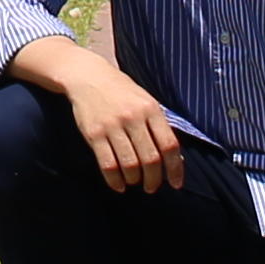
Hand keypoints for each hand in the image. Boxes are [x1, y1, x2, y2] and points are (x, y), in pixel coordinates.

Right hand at [63, 62, 182, 193]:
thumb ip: (159, 127)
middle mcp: (133, 117)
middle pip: (150, 159)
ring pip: (129, 164)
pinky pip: (107, 164)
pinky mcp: (94, 133)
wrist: (88, 76)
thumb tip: (176, 160)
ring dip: (134, 180)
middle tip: (151, 187)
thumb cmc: (122, 92)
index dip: (175, 168)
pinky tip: (118, 184)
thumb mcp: (146, 102)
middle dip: (153, 179)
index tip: (175, 184)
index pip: (169, 145)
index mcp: (151, 109)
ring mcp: (112, 125)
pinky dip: (114, 180)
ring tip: (134, 181)